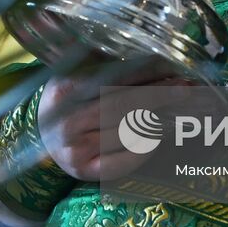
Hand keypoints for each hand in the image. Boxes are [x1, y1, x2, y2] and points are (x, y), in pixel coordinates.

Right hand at [37, 63, 191, 181]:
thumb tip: (152, 54)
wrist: (42, 135)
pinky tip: (158, 137)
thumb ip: (105, 61)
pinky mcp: (85, 172)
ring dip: (157, 120)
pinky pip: (124, 162)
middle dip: (159, 95)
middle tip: (186, 88)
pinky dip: (144, 150)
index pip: (114, 78)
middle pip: (124, 105)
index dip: (146, 73)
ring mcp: (77, 150)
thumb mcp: (76, 73)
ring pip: (128, 133)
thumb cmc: (69, 99)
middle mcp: (70, 121)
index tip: (173, 69)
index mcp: (66, 90)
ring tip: (179, 109)